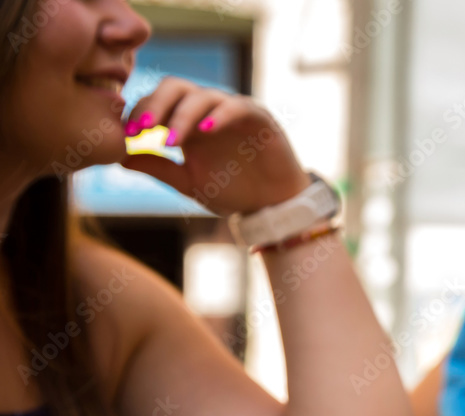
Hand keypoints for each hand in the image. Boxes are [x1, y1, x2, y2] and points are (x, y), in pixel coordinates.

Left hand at [119, 77, 310, 215]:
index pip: (157, 101)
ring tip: (171, 139)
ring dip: (182, 115)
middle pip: (175, 87)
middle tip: (141, 129)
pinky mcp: (258, 117)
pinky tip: (206, 131)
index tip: (127, 136)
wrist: (272, 206)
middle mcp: (208, 111)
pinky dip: (220, 115)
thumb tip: (119, 158)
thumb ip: (158, 167)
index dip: (140, 114)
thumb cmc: (234, 192)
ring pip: (203, 95)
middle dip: (155, 105)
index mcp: (188, 122)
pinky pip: (237, 106)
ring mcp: (233, 111)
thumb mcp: (188, 182)